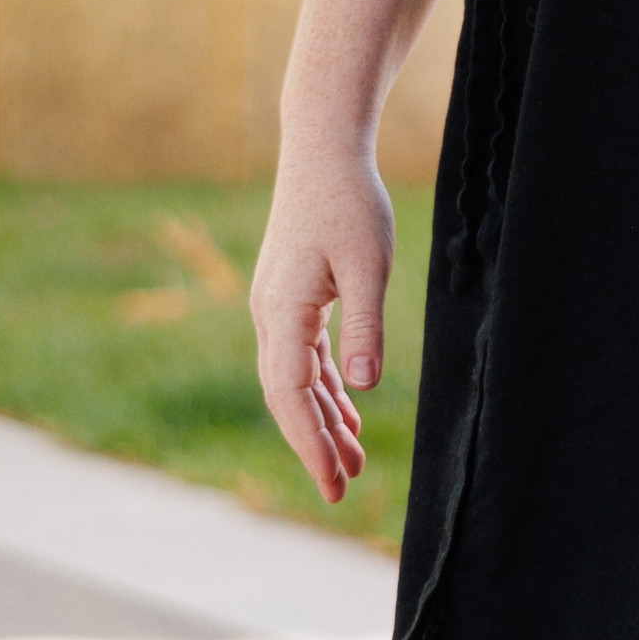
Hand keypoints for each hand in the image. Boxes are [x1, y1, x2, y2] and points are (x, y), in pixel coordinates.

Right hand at [251, 148, 393, 502]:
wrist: (321, 149)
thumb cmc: (349, 202)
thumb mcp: (368, 266)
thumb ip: (364, 329)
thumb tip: (362, 390)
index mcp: (283, 312)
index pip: (290, 396)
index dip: (310, 444)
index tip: (332, 483)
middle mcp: (270, 315)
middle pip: (287, 397)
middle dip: (314, 445)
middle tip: (343, 490)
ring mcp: (276, 307)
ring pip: (295, 381)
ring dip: (322, 421)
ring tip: (354, 463)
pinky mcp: (291, 297)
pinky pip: (304, 357)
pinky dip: (324, 389)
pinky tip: (348, 413)